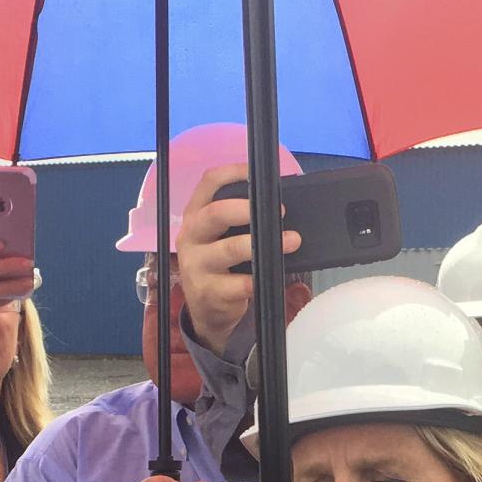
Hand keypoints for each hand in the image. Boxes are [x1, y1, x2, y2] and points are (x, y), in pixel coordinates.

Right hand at [176, 168, 301, 355]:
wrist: (205, 309)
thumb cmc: (219, 265)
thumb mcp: (218, 237)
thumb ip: (237, 219)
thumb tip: (277, 204)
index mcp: (195, 215)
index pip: (209, 182)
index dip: (234, 172)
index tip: (261, 174)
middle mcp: (191, 236)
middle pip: (215, 213)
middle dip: (248, 209)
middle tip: (279, 211)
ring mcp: (196, 265)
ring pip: (228, 249)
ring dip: (262, 244)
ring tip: (290, 241)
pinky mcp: (208, 291)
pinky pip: (238, 284)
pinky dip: (256, 278)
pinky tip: (269, 275)